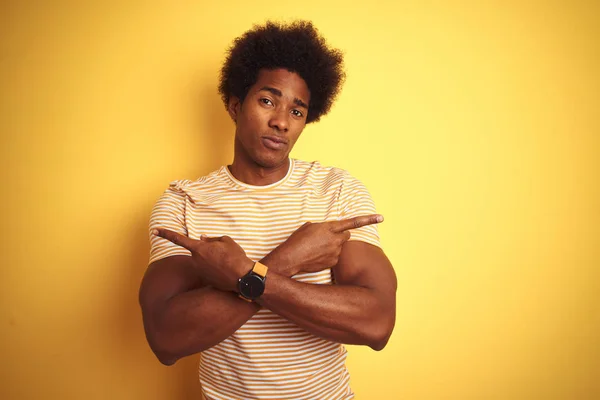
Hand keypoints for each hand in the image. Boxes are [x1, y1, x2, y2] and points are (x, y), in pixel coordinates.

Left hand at [152, 229, 253, 291]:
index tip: (155, 230)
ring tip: (228, 263)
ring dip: (214, 260)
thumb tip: (202, 238)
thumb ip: (211, 239)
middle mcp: (196, 261)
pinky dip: (217, 269)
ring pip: (205, 261)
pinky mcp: (205, 280)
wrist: (243, 278)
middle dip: (209, 251)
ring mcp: (200, 271)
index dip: (166, 233)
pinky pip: (209, 270)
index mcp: (199, 248)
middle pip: (199, 251)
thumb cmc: (235, 257)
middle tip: (224, 255)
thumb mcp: (226, 240)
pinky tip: (227, 270)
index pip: (178, 239)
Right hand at [264, 214, 382, 275]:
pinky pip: (334, 257)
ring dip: (331, 247)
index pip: (352, 222)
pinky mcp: (333, 262)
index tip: (381, 218)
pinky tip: (316, 257)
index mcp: (329, 227)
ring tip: (316, 249)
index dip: (368, 219)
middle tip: (327, 239)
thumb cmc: (296, 241)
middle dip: (340, 236)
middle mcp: (335, 239)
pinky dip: (328, 256)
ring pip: (339, 247)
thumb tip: (325, 231)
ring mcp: (335, 251)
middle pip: (346, 235)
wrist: (290, 258)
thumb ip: (321, 227)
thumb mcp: (307, 227)